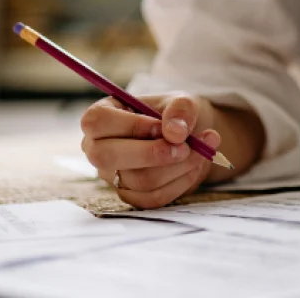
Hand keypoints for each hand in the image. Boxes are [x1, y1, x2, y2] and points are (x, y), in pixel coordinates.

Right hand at [79, 92, 221, 208]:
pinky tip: (195, 164)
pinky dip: (182, 181)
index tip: (162, 126)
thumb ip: (181, 109)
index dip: (131, 125)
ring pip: (139, 180)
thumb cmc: (176, 115)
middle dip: (154, 153)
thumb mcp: (183, 101)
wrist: (191, 138)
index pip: (97, 121)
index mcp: (101, 117)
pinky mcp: (131, 195)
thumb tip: (174, 133)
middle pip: (108, 156)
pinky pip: (154, 197)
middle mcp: (98, 148)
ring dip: (179, 166)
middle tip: (187, 145)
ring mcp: (111, 175)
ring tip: (201, 150)